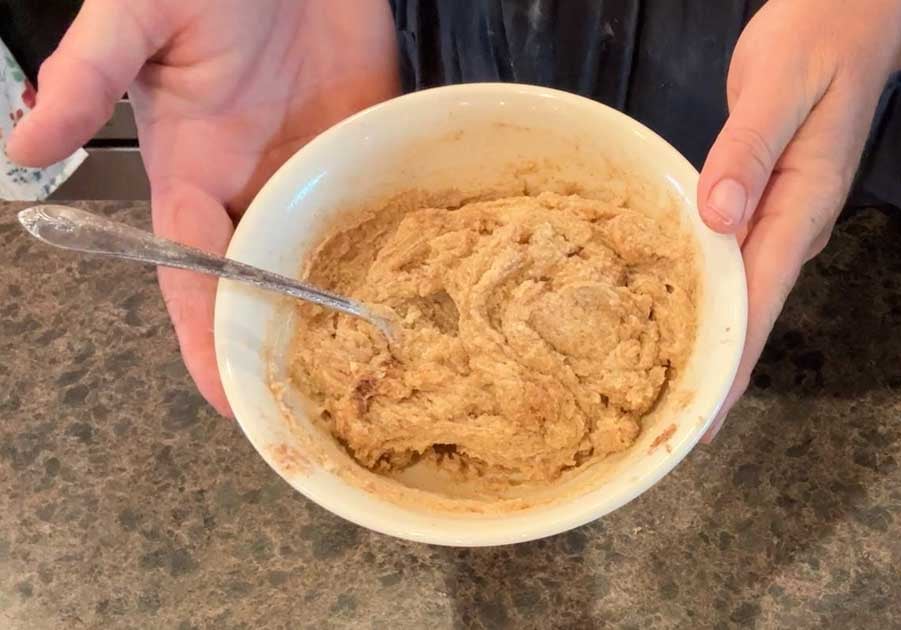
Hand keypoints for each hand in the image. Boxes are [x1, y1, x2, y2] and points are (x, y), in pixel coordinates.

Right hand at [8, 0, 398, 415]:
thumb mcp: (139, 16)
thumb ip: (91, 76)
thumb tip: (23, 144)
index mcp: (193, 172)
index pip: (194, 274)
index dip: (207, 339)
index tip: (230, 403)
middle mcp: (252, 186)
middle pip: (262, 285)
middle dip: (277, 347)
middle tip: (312, 412)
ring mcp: (310, 172)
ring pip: (319, 259)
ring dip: (335, 314)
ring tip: (367, 376)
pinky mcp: (359, 150)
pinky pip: (372, 213)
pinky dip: (386, 256)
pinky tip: (411, 295)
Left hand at [696, 0, 900, 440]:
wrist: (851, 11)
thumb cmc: (818, 38)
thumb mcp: (779, 85)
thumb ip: (746, 150)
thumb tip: (717, 217)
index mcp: (802, 203)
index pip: (762, 298)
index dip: (734, 360)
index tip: (706, 415)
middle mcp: (793, 221)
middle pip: (752, 311)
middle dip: (718, 369)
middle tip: (675, 427)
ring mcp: (779, 213)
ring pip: (741, 291)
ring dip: (709, 338)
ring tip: (668, 387)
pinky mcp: (760, 199)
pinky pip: (730, 258)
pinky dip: (704, 291)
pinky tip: (677, 313)